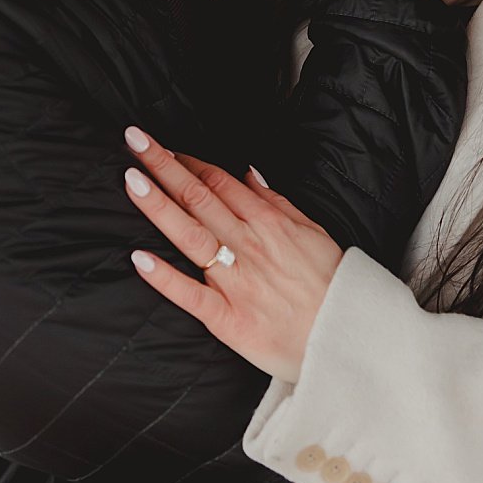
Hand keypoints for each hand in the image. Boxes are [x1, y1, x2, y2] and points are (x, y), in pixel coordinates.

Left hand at [122, 125, 342, 383]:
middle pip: (199, 198)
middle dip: (163, 167)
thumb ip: (278, 202)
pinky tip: (140, 258)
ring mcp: (237, 282)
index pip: (219, 182)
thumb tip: (248, 173)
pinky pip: (192, 295)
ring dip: (159, 206)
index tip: (160, 145)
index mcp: (269, 224)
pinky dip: (165, 277)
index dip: (186, 161)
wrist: (351, 342)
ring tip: (132, 180)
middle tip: (134, 140)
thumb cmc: (333, 287)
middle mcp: (249, 247)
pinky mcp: (229, 319)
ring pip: (190, 235)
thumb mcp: (314, 233)